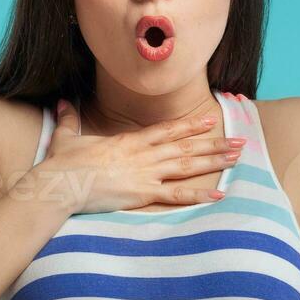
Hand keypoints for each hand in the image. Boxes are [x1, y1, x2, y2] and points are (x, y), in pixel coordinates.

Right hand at [37, 99, 244, 214]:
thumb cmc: (63, 164)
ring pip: (187, 165)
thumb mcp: (67, 138)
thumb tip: (62, 104)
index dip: (190, 126)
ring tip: (235, 158)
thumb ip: (69, 120)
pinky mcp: (143, 194)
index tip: (209, 121)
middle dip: (213, 143)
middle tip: (238, 141)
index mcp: (129, 141)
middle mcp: (143, 154)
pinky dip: (198, 194)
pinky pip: (177, 195)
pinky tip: (218, 194)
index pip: (166, 130)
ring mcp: (146, 173)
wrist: (61, 183)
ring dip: (213, 161)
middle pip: (185, 146)